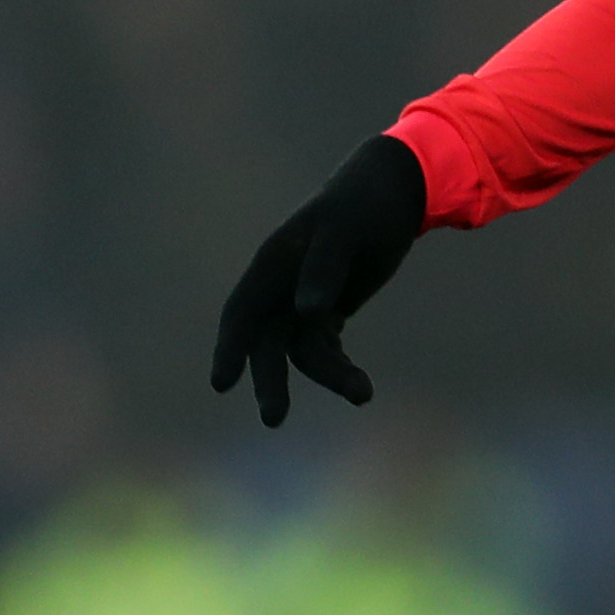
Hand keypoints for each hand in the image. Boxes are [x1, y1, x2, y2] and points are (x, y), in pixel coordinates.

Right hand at [208, 134, 431, 425]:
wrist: (392, 194)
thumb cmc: (363, 205)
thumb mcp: (346, 229)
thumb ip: (325, 267)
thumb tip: (307, 311)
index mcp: (274, 263)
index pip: (242, 312)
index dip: (229, 347)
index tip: (221, 384)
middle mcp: (282, 287)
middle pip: (267, 343)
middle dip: (270, 381)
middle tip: (273, 420)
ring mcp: (303, 301)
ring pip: (305, 351)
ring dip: (330, 375)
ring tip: (364, 394)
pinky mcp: (327, 312)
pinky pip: (327, 349)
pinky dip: (341, 367)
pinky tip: (360, 386)